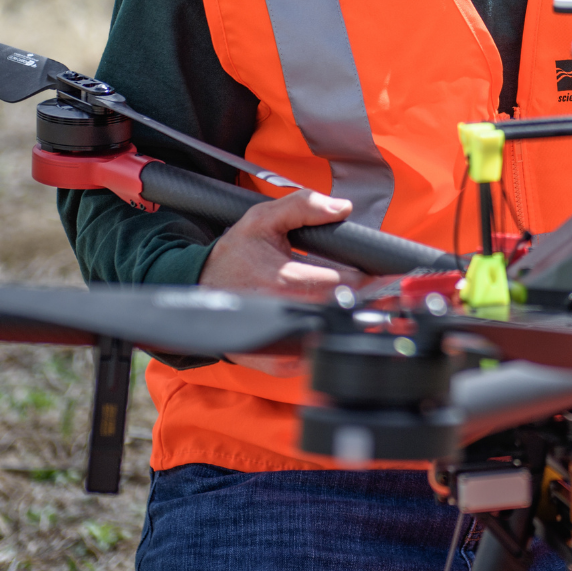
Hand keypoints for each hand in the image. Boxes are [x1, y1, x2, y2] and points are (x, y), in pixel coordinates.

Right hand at [199, 187, 351, 375]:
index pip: (346, 283)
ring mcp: (281, 346)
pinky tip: (318, 319)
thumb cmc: (235, 254)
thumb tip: (342, 208)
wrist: (201, 288)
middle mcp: (284, 317)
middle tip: (358, 281)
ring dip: (342, 317)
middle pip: (343, 311)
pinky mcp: (278, 364)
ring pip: (332, 336)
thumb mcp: (263, 218)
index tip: (370, 267)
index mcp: (284, 281)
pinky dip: (323, 336)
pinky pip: (316, 355)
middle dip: (357, 296)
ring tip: (337, 298)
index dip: (364, 274)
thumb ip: (304, 206)